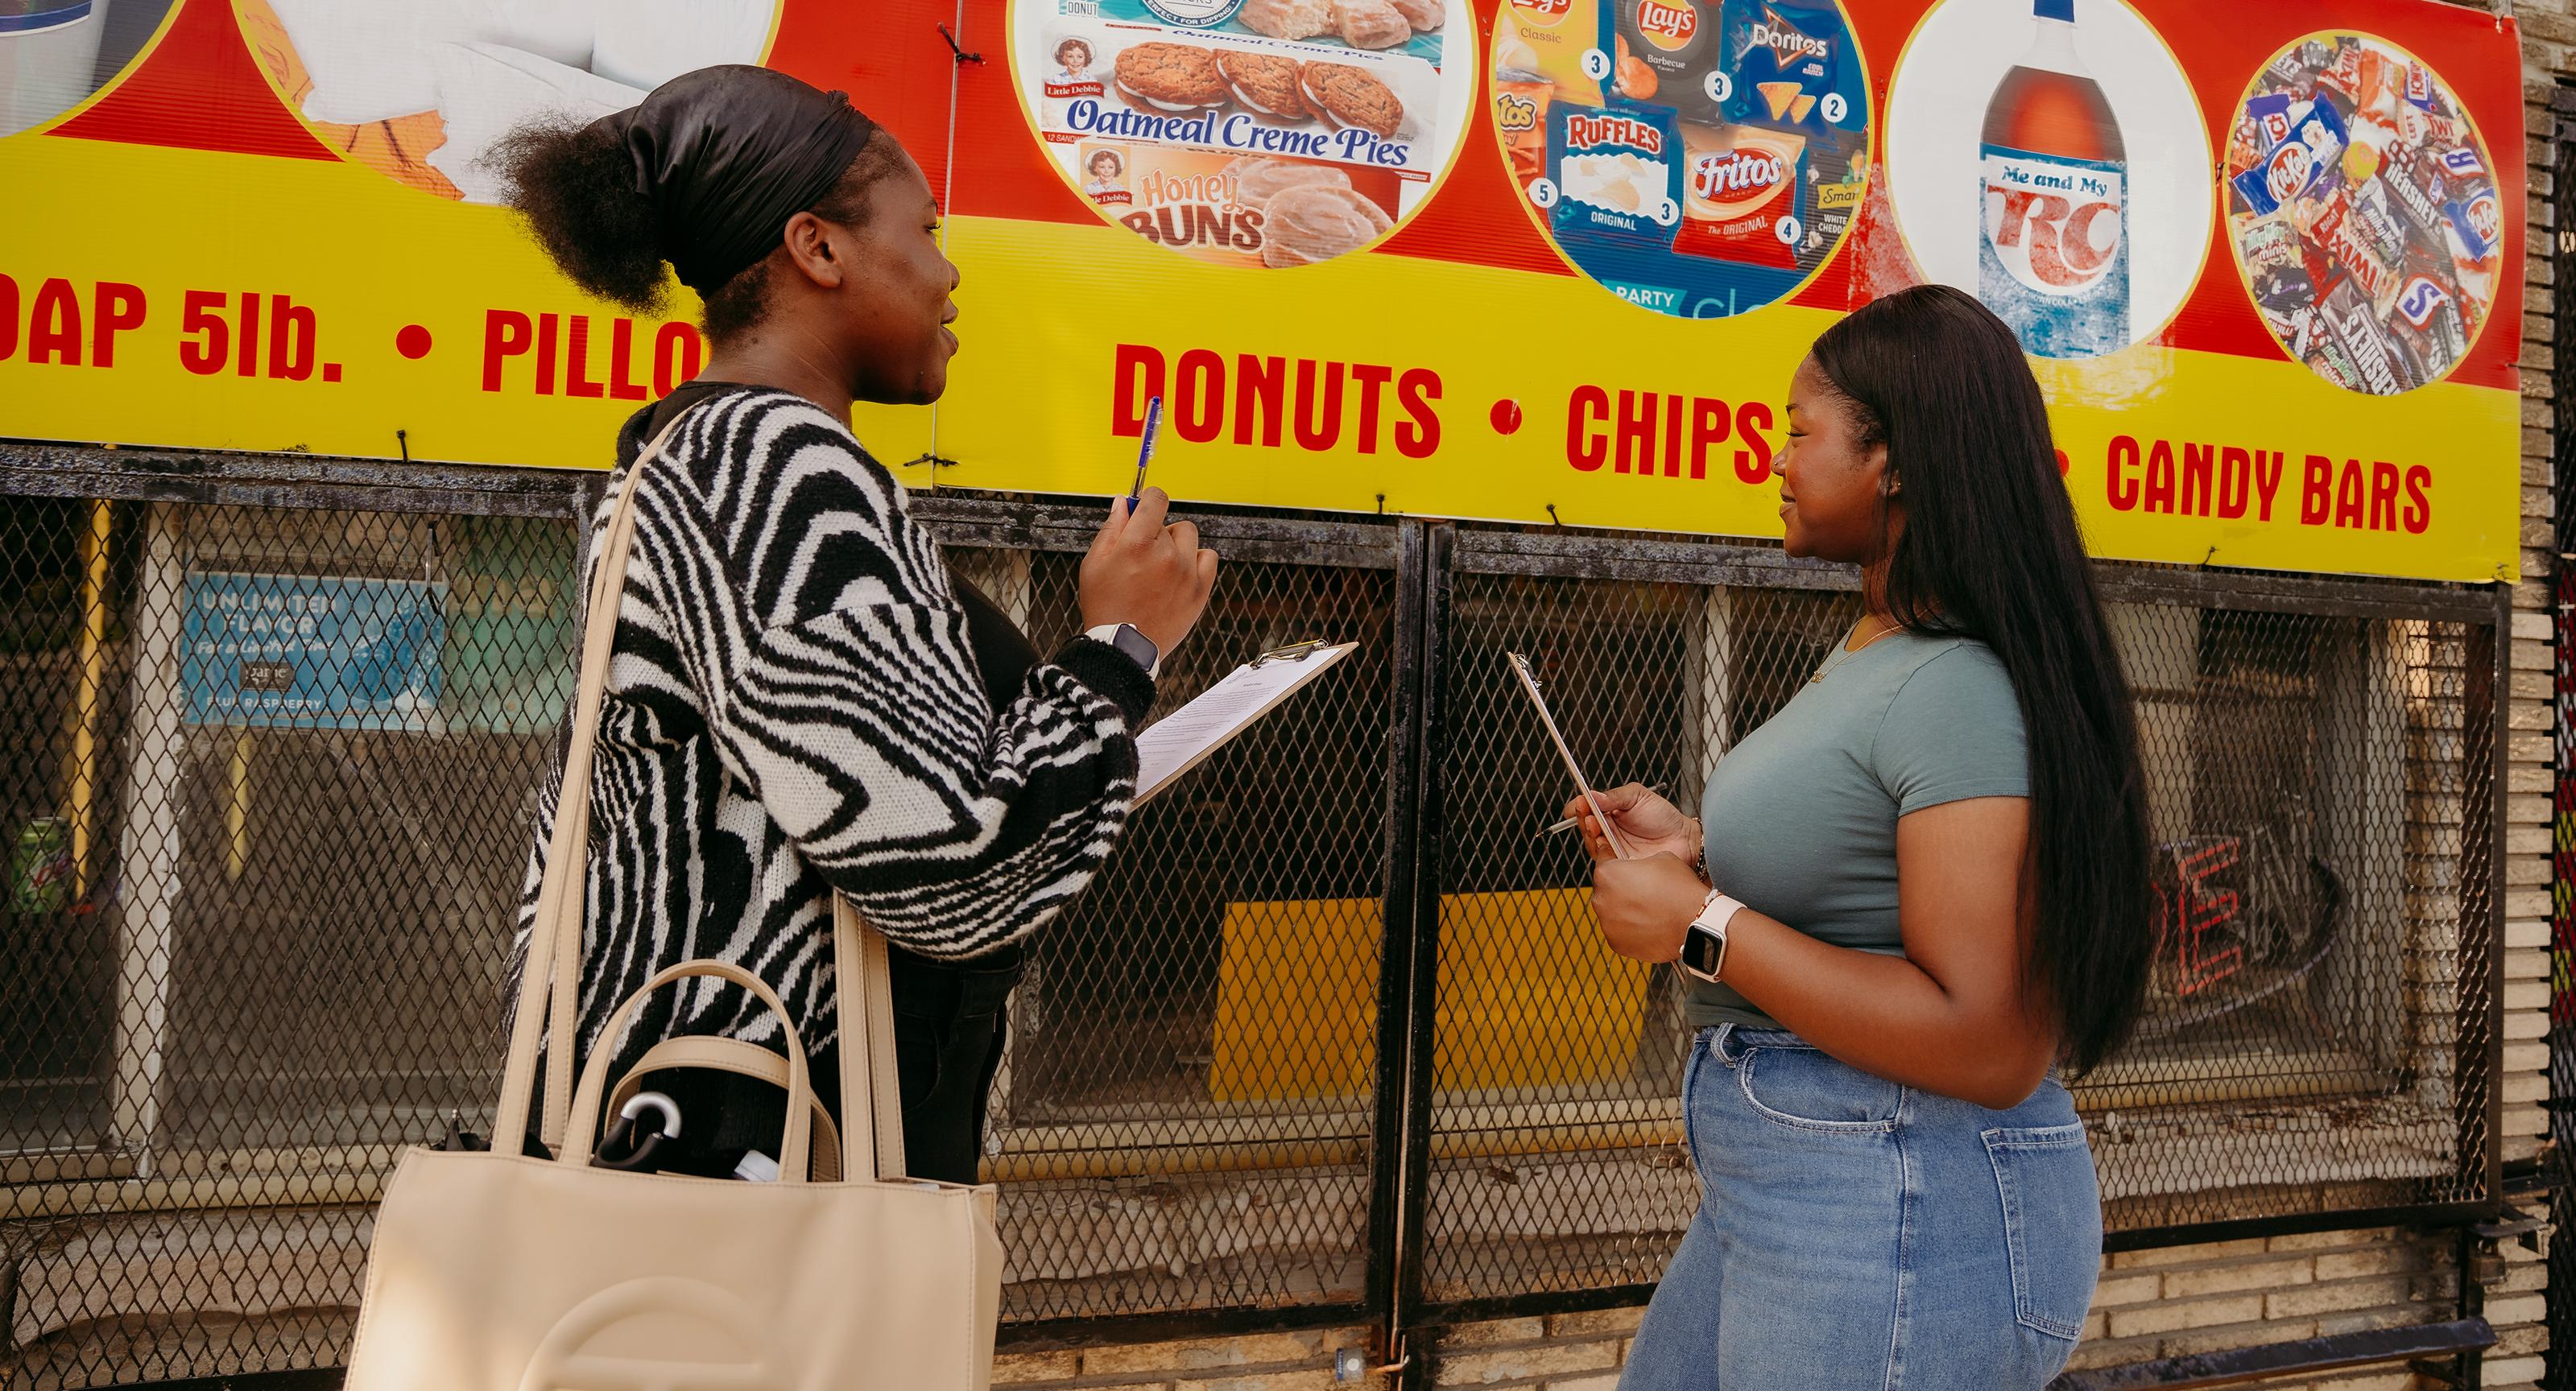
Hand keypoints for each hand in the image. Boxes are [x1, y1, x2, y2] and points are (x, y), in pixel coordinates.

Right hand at [1078, 487, 1218, 654]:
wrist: (1123, 648)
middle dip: (1154, 532)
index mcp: (1138, 543)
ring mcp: (1187, 572)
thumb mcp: (1094, 563)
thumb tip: (1123, 502)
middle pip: (1168, 522)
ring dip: (1175, 544)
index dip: (1149, 498)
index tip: (1146, 505)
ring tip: (1159, 566)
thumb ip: (1112, 528)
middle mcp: (1167, 555)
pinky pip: (1209, 557)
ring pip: (1188, 537)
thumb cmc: (1105, 607)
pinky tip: (1179, 572)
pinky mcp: (1200, 589)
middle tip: (1141, 555)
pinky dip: (1196, 559)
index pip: (1156, 499)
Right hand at [1567, 783, 1698, 863]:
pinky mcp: (1620, 865)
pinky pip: (1605, 861)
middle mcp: (1609, 831)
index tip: (1580, 802)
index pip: (1588, 809)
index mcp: (1611, 813)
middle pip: (1586, 827)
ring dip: (1590, 834)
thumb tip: (1593, 795)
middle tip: (1587, 812)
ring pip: (1592, 844)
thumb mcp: (1639, 797)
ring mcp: (1614, 849)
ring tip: (1595, 823)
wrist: (1684, 839)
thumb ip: (1615, 796)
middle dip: (1583, 818)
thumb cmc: (1665, 817)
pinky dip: (1602, 852)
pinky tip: (1605, 843)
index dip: (1580, 806)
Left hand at [1590, 852, 1710, 963]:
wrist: (1694, 922)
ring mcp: (1607, 924)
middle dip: (1621, 888)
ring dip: (1625, 910)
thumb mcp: (1662, 858)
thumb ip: (1642, 861)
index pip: (1603, 861)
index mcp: (1607, 874)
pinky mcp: (1616, 944)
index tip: (1620, 863)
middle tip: (1642, 890)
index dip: (1614, 860)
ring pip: (1612, 913)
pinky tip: (1649, 925)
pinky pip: (1620, 932)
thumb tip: (1640, 867)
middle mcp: (1601, 899)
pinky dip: (1631, 929)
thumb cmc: (1679, 890)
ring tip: (1649, 910)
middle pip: (1606, 889)